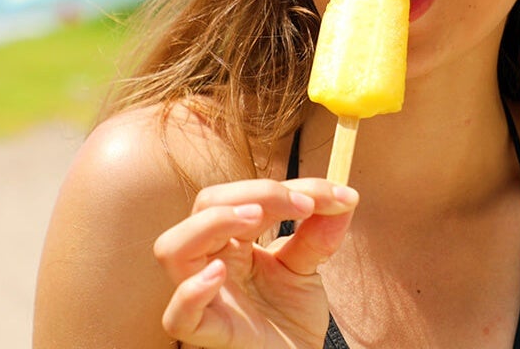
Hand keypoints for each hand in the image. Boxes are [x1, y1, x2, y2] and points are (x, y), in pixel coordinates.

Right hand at [154, 177, 358, 347]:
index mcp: (231, 240)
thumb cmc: (290, 318)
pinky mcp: (207, 331)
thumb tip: (346, 198)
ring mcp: (204, 295)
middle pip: (206, 206)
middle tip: (301, 204)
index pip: (242, 196)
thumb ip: (319, 235)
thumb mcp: (307, 268)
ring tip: (254, 218)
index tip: (334, 196)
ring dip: (211, 223)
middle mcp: (211, 259)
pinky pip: (177, 315)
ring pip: (173, 249)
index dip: (284, 188)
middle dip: (254, 193)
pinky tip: (219, 274)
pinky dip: (191, 292)